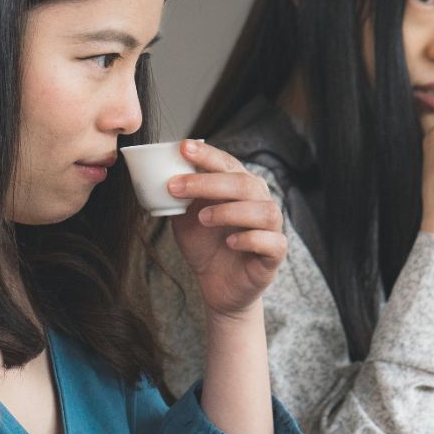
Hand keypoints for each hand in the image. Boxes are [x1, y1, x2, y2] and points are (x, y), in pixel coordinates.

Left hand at [166, 139, 286, 321]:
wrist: (217, 285)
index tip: (183, 148)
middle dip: (208, 182)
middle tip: (176, 187)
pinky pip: (271, 242)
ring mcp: (271, 228)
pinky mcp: (274, 254)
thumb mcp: (185, 217)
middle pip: (244, 183)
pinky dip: (250, 239)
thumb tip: (158, 173)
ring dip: (229, 211)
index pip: (227, 163)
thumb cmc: (205, 244)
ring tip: (202, 218)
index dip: (207, 155)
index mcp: (239, 187)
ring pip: (263, 210)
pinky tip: (230, 242)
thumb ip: (180, 196)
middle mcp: (259, 202)